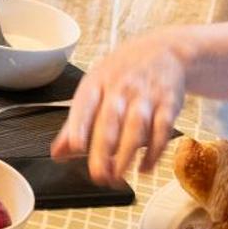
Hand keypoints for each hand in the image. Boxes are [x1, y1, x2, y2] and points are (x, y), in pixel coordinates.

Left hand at [49, 28, 190, 185]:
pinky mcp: (169, 104)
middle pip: (110, 121)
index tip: (75, 148)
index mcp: (97, 83)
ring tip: (117, 177)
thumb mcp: (95, 88)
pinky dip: (154, 152)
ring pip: (136, 127)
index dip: (79, 127)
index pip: (85, 105)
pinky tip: (145, 168)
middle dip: (104, 151)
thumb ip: (76, 123)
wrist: (164, 51)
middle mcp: (121, 88)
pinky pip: (162, 130)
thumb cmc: (122, 74)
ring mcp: (146, 95)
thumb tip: (57, 154)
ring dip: (127, 155)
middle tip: (98, 176)